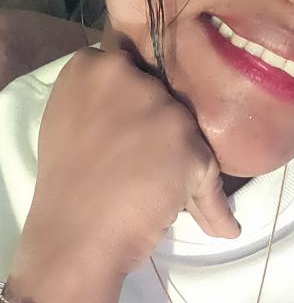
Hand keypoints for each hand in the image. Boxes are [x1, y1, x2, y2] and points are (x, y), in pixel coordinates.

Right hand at [13, 46, 238, 302]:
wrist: (75, 236)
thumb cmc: (67, 189)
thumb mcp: (71, 123)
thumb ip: (104, 102)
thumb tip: (143, 106)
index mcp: (91, 65)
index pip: (133, 70)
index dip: (137, 105)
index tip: (130, 135)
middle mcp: (128, 76)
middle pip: (165, 98)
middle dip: (161, 131)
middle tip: (143, 170)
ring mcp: (161, 109)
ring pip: (189, 134)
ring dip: (185, 166)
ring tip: (165, 199)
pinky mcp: (189, 144)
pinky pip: (210, 175)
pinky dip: (212, 207)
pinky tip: (217, 227)